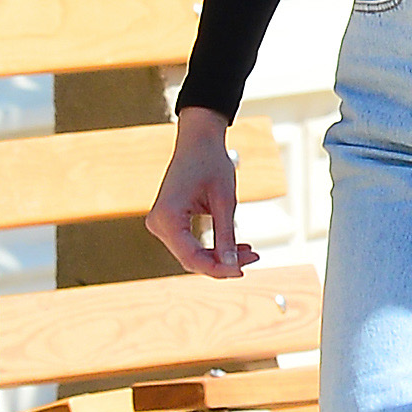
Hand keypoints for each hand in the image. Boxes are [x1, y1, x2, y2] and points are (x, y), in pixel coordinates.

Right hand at [147, 107, 260, 277]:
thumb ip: (226, 235)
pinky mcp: (169, 222)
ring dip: (220, 256)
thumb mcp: (225, 200)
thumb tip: (232, 266)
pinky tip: (238, 247)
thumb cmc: (211, 163)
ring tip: (250, 252)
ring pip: (192, 254)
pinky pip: (190, 243)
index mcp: (167, 216)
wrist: (198, 140)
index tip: (242, 271)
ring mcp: (161, 223)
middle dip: (222, 263)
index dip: (218, 268)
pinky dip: (213, 247)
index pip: (191, 256)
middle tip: (254, 258)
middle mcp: (158, 223)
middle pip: (191, 258)